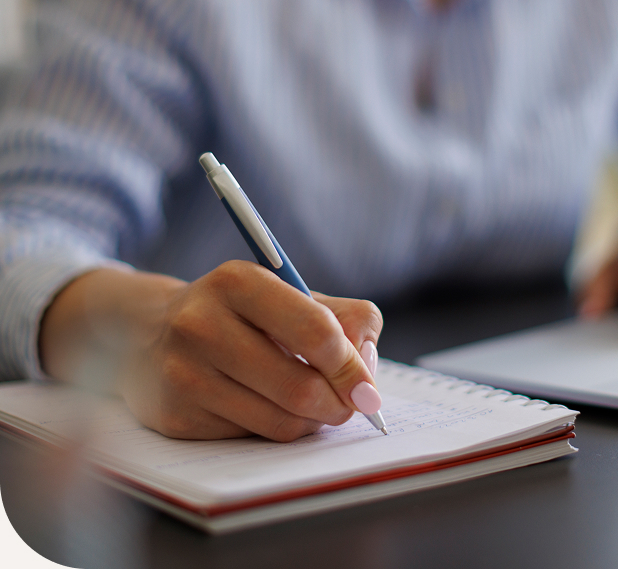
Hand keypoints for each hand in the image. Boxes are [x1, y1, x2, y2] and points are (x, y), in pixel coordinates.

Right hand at [39, 262, 382, 440]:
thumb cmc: (238, 314)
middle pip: (301, 385)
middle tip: (348, 405)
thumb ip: (344, 317)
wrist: (148, 335)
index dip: (352, 366)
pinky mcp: (175, 415)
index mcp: (238, 281)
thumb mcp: (288, 295)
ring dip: (311, 420)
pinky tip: (265, 405)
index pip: (315, 330)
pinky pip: (252, 437)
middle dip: (338, 403)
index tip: (368, 389)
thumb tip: (368, 366)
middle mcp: (202, 322)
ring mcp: (184, 372)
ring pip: (281, 420)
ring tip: (309, 402)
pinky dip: (275, 428)